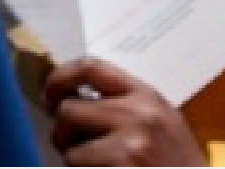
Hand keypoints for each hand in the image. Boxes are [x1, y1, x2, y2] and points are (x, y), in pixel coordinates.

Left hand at [43, 58, 205, 165]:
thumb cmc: (176, 166)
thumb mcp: (161, 123)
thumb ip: (122, 107)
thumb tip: (68, 100)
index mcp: (147, 96)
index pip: (91, 67)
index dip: (59, 78)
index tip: (48, 95)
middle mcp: (139, 114)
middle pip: (69, 110)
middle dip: (62, 133)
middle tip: (71, 146)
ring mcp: (130, 143)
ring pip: (68, 147)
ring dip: (75, 162)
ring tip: (100, 168)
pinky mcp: (120, 165)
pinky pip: (76, 168)